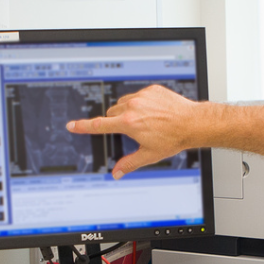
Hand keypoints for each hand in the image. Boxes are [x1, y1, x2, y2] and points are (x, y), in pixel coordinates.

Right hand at [65, 84, 198, 178]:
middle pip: (112, 113)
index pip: (99, 125)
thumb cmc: (172, 139)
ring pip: (124, 102)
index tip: (72, 125)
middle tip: (131, 130)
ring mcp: (142, 96)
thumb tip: (116, 174)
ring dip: (128, 110)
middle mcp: (133, 107)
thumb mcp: (149, 155)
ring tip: (145, 121)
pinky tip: (154, 112)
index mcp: (128, 123)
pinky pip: (138, 95)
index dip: (83, 126)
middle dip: (116, 121)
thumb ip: (129, 164)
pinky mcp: (151, 89)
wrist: (192, 123)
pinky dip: (141, 102)